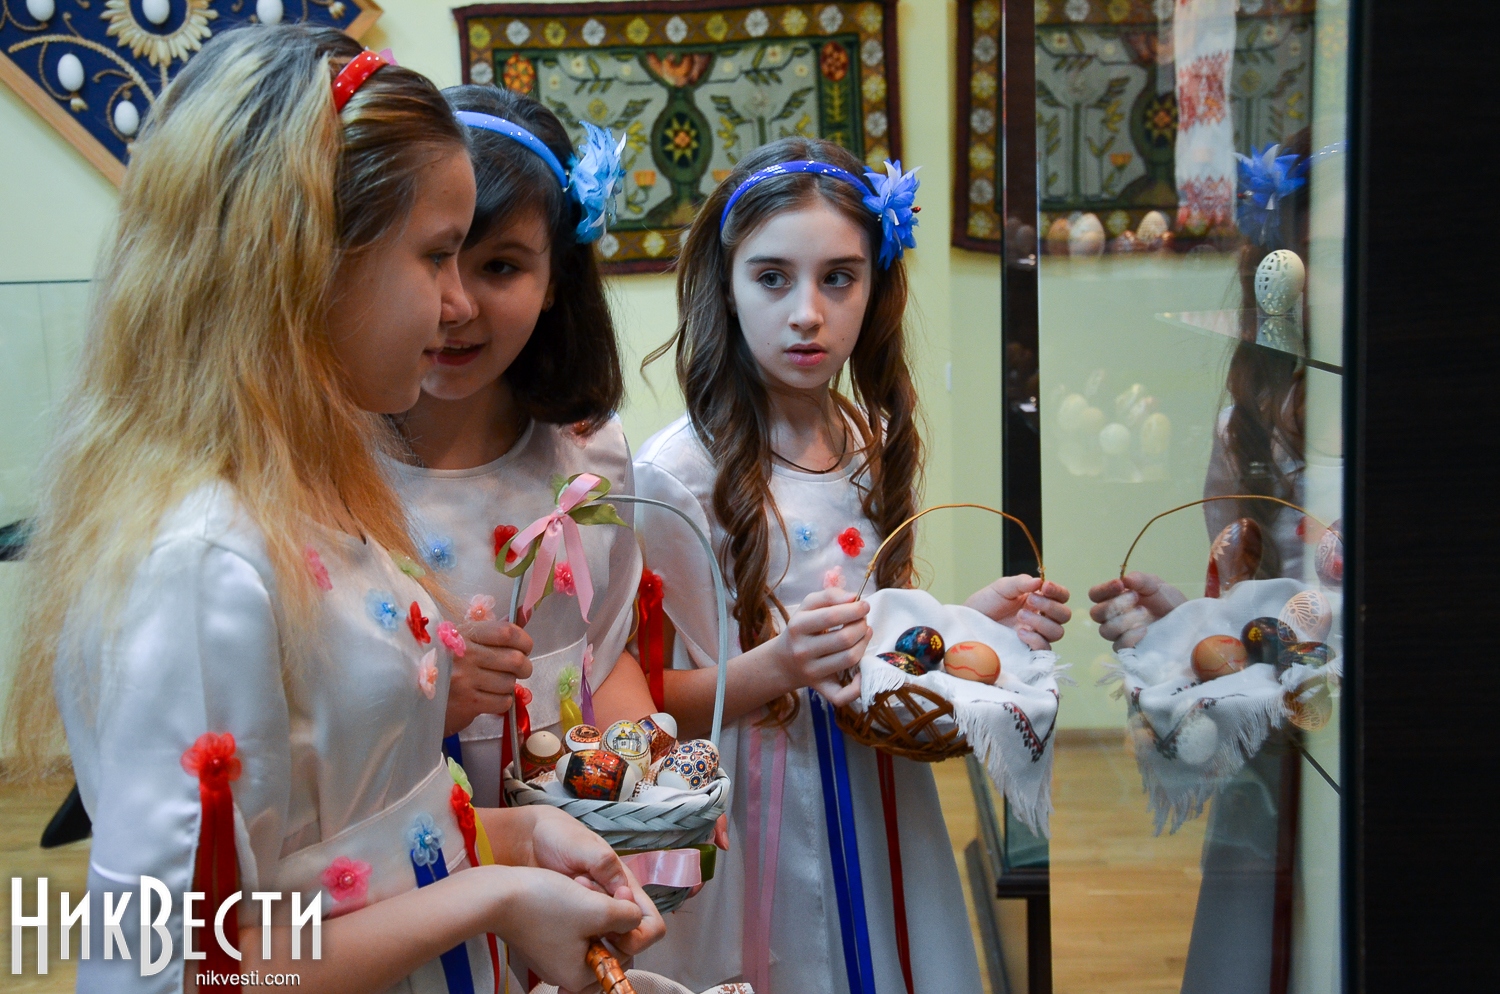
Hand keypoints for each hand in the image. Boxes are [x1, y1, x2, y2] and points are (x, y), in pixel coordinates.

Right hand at [445, 618, 533, 735]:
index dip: (524, 641)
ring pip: (510, 683)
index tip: (525, 647)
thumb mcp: (460, 640)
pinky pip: (502, 702)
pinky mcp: (467, 703)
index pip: (506, 632)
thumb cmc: (442, 664)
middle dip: (524, 667)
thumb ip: (491, 630)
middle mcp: (465, 655)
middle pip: (515, 659)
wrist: (413, 695)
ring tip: (495, 684)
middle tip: (519, 669)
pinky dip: (502, 701)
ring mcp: (465, 680)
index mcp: (463, 634)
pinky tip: (489, 697)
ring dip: (509, 685)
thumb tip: (523, 614)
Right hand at [491, 865, 643, 992]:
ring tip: (578, 887)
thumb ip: (627, 918)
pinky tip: (565, 890)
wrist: (496, 895)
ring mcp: (551, 957)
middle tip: (592, 890)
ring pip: (589, 930)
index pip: (623, 953)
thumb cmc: (545, 904)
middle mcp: (565, 973)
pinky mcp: (541, 939)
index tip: (614, 897)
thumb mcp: (597, 910)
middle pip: (605, 942)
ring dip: (591, 906)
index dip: (625, 921)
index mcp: (580, 976)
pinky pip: (570, 925)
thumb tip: (637, 920)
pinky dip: (574, 907)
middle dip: (607, 912)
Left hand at [518, 807, 666, 956]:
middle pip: (630, 945)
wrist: (531, 842)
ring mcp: (593, 921)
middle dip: (609, 941)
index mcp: (625, 888)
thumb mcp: (581, 845)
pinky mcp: (574, 930)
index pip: (652, 925)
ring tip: (566, 920)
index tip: (612, 923)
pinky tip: (556, 929)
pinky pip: (584, 951)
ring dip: (589, 944)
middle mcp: (613, 909)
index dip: (639, 933)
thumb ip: (603, 862)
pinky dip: (573, 948)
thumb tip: (622, 889)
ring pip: (607, 952)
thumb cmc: (559, 837)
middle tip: (583, 923)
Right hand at [773, 587, 871, 706]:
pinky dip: (858, 687)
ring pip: (850, 659)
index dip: (855, 610)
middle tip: (863, 621)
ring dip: (865, 644)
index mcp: (798, 626)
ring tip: (864, 634)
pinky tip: (862, 671)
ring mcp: (812, 672)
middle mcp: (803, 651)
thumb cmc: (802, 629)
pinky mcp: (821, 689)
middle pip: (844, 638)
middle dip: (862, 626)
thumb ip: (830, 595)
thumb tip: (854, 597)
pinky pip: (842, 695)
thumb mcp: (808, 606)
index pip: (832, 616)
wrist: (784, 662)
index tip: (864, 606)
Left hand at [965, 574, 1071, 649]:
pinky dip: (1035, 639)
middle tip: (1029, 600)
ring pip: (1057, 632)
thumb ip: (1021, 583)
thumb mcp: (1002, 587)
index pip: (1062, 596)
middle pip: (1065, 615)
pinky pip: (1045, 648)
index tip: (1045, 587)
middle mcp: (1042, 617)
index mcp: (1039, 599)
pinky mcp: (1028, 650)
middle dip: (1049, 606)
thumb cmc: (987, 603)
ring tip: (1020, 617)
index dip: (1058, 592)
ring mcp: (1036, 634)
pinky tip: (1020, 633)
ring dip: (1041, 622)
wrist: (970, 621)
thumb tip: (1040, 581)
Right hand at [1087, 571, 1185, 648]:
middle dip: (1115, 604)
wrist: (1186, 621)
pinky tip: (1144, 630)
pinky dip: (1130, 636)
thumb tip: (1125, 579)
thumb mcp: (1156, 586)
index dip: (1103, 590)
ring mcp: (1119, 635)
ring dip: (1123, 620)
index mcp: (1114, 599)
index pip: (1095, 595)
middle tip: (1135, 598)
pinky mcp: (1128, 651)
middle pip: (1096, 614)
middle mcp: (1112, 617)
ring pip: (1105, 630)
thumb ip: (1141, 580)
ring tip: (1143, 612)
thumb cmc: (1168, 602)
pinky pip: (1118, 646)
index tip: (1120, 584)